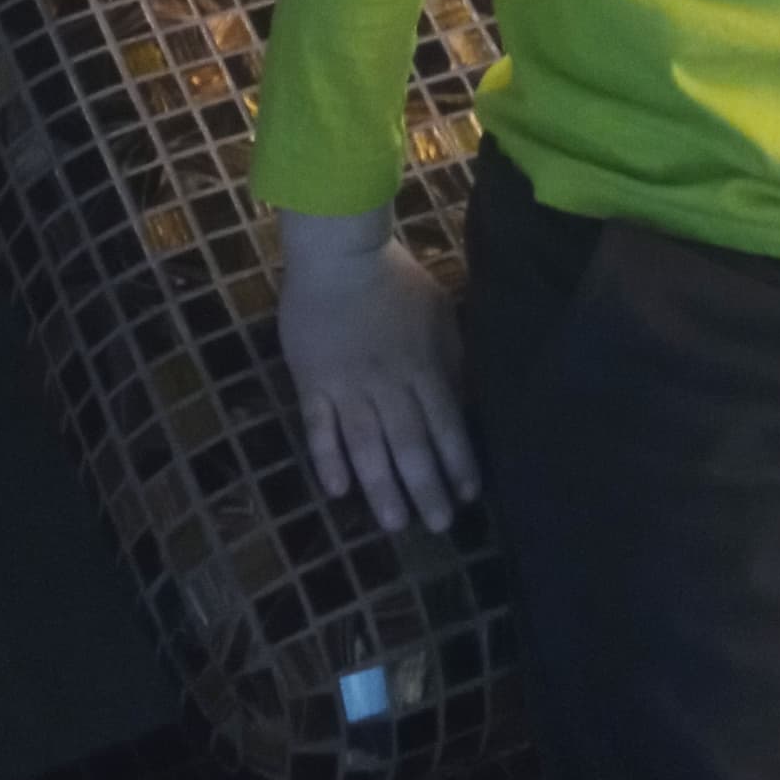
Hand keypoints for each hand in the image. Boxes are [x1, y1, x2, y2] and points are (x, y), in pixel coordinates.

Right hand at [278, 227, 482, 534]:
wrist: (337, 253)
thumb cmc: (393, 278)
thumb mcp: (439, 311)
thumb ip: (452, 357)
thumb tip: (465, 398)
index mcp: (423, 365)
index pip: (446, 424)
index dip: (458, 462)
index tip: (467, 496)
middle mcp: (389, 384)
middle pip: (410, 444)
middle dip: (426, 488)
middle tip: (437, 526)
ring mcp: (348, 386)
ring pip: (367, 446)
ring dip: (381, 487)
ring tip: (394, 522)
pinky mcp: (312, 383)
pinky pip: (320, 428)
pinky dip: (328, 459)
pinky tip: (338, 490)